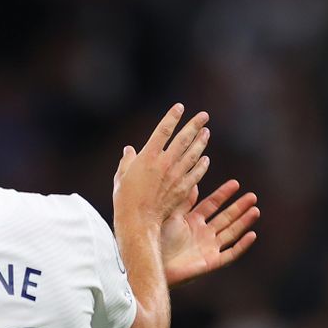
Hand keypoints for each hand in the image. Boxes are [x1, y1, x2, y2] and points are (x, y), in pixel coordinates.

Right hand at [113, 104, 211, 229]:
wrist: (138, 220)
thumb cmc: (125, 199)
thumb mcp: (121, 177)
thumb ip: (127, 161)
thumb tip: (129, 150)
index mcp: (148, 156)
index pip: (163, 130)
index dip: (172, 117)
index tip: (180, 107)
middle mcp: (164, 163)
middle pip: (183, 139)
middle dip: (194, 125)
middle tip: (204, 116)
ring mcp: (176, 175)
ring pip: (193, 154)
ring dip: (201, 142)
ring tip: (206, 133)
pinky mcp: (183, 188)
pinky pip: (196, 173)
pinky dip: (202, 165)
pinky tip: (205, 159)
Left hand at [162, 180, 258, 286]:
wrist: (154, 264)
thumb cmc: (157, 242)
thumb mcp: (171, 217)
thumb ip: (184, 202)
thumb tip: (193, 182)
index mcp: (191, 221)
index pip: (211, 205)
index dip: (223, 194)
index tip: (236, 183)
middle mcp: (202, 233)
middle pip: (225, 218)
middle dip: (239, 207)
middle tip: (252, 196)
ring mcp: (208, 247)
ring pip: (231, 232)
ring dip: (244, 222)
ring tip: (255, 210)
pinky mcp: (212, 262)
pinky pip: (231, 253)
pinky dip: (242, 245)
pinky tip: (252, 235)